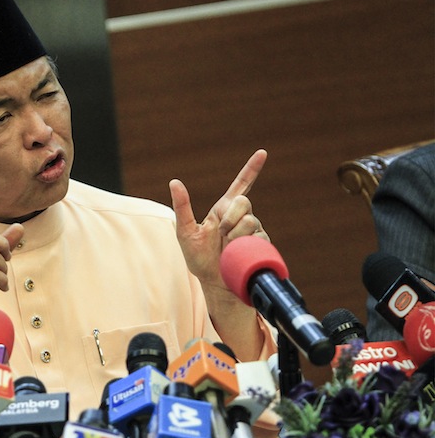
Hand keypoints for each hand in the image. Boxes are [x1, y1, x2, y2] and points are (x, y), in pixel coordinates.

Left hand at [169, 149, 269, 285]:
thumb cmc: (199, 259)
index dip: (252, 169)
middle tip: (221, 233)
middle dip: (231, 216)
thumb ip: (182, 207)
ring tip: (227, 248)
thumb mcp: (185, 232)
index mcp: (223, 210)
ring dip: (236, 234)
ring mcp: (252, 230)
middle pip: (243, 201)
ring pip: (251, 220)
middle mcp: (240, 217)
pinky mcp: (261, 244)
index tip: (263, 153)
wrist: (215, 283)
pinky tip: (238, 254)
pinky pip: (259, 237)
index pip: (240, 185)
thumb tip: (174, 181)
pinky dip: (245, 245)